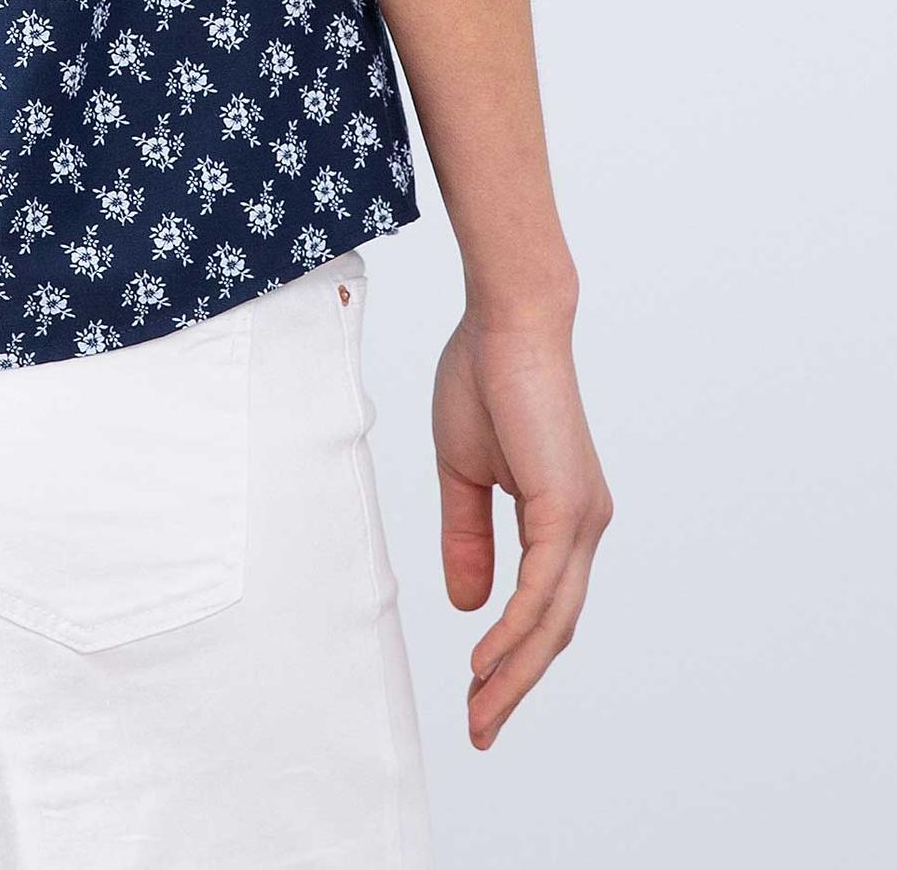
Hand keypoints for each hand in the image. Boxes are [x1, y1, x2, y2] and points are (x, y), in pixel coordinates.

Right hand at [433, 304, 611, 748]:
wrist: (507, 318)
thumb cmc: (484, 377)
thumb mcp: (464, 471)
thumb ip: (467, 536)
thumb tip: (469, 606)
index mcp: (562, 516)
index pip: (542, 607)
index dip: (512, 656)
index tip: (476, 695)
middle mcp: (582, 526)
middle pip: (554, 629)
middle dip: (515, 684)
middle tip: (479, 728)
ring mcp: (580, 518)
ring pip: (552, 620)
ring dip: (514, 673)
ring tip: (479, 712)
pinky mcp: (566, 506)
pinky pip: (541, 587)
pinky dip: (517, 630)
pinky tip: (489, 659)